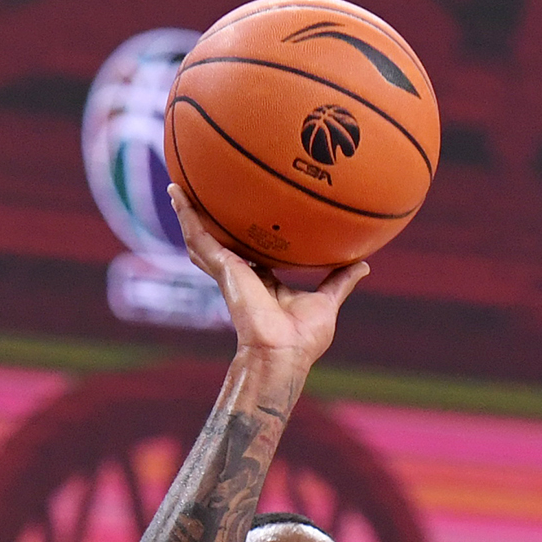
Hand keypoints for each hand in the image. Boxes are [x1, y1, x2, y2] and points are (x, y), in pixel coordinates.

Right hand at [170, 185, 366, 368]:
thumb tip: (364, 264)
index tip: (246, 221)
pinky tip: (177, 194)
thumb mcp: (327, 301)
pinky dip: (187, 216)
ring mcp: (229, 272)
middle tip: (199, 198)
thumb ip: (341, 280)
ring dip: (189, 215)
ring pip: (202, 238)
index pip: (251, 255)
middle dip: (209, 224)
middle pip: (220, 244)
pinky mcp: (223, 268)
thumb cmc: (303, 338)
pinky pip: (199, 237)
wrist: (283, 352)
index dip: (247, 239)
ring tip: (177, 189)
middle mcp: (242, 275)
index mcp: (263, 283)